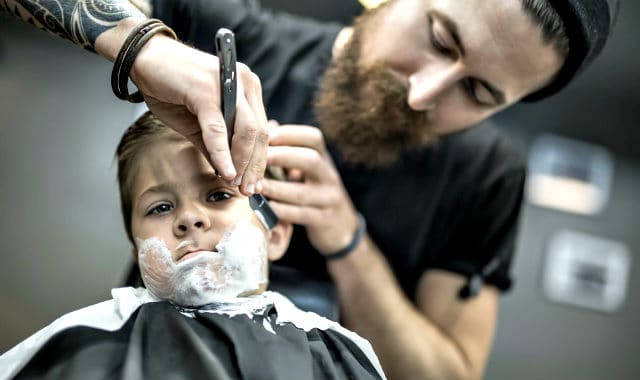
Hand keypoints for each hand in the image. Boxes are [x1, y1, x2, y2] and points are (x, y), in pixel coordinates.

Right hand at [130, 35, 267, 194]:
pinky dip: (222, 153)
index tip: (253, 184)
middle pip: (260, 133)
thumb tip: (229, 173)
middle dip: (254, 166)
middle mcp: (244, 82)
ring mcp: (228, 83)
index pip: (262, 131)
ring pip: (246, 131)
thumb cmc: (170, 87)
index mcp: (246, 89)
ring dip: (242, 162)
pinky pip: (218, 128)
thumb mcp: (197, 123)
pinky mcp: (207, 89)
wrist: (144, 58)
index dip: (259, 161)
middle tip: (248, 190)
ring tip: (235, 183)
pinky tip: (224, 171)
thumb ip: (215, 145)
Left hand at [262, 124, 359, 254]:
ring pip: (302, 192)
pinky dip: (281, 210)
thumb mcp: (306, 172)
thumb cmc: (314, 193)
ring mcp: (329, 199)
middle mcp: (329, 176)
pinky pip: (300, 215)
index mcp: (324, 160)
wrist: (341, 228)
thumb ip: (288, 153)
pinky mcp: (323, 220)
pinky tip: (266, 207)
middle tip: (258, 159)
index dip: (290, 134)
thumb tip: (267, 126)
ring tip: (256, 186)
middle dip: (282, 157)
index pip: (313, 138)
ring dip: (276, 188)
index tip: (267, 136)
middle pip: (310, 160)